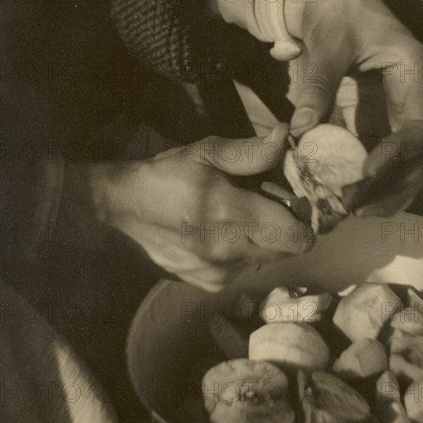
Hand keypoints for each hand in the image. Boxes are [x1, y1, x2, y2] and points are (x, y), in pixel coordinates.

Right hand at [96, 124, 311, 291]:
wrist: (118, 212)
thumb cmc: (165, 177)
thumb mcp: (205, 154)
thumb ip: (250, 152)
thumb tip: (285, 137)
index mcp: (233, 215)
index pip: (298, 236)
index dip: (303, 220)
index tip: (291, 203)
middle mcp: (231, 253)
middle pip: (287, 251)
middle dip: (285, 229)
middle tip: (265, 207)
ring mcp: (219, 274)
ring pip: (265, 260)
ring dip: (262, 241)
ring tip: (235, 220)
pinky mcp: (207, 284)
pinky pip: (242, 270)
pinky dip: (240, 253)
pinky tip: (217, 236)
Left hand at [284, 0, 422, 215]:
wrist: (330, 0)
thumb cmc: (336, 11)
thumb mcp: (328, 42)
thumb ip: (318, 86)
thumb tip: (299, 132)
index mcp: (414, 74)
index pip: (422, 126)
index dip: (399, 155)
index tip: (366, 174)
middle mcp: (413, 99)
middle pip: (420, 155)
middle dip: (394, 186)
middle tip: (359, 208)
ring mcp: (396, 113)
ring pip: (404, 164)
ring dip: (383, 191)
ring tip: (354, 212)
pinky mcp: (376, 122)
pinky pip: (379, 158)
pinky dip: (366, 180)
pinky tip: (346, 196)